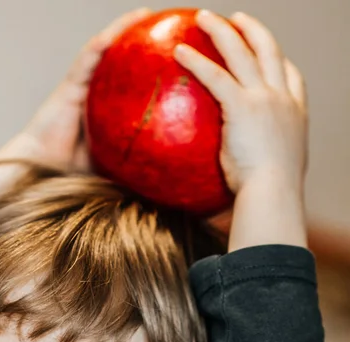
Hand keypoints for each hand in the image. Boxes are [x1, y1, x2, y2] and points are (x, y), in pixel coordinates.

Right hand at [0, 8, 151, 200]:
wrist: (42, 170)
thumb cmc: (71, 173)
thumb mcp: (112, 165)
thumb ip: (133, 164)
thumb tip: (165, 174)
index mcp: (102, 110)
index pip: (128, 84)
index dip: (148, 69)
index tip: (172, 60)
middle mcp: (91, 93)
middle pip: (117, 61)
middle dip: (138, 41)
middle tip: (166, 26)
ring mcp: (79, 87)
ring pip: (103, 52)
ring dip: (122, 30)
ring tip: (144, 13)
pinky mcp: (68, 86)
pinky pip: (87, 60)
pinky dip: (101, 43)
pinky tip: (118, 30)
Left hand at [174, 11, 308, 250]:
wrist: (273, 192)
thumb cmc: (269, 192)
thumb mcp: (272, 173)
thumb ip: (258, 165)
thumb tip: (243, 182)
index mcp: (294, 113)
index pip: (291, 77)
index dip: (280, 62)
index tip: (269, 54)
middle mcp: (283, 98)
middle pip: (269, 51)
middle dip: (253, 30)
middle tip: (236, 18)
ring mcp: (265, 98)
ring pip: (243, 52)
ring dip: (222, 30)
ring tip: (203, 17)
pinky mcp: (243, 105)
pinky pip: (216, 76)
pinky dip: (197, 60)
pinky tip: (179, 50)